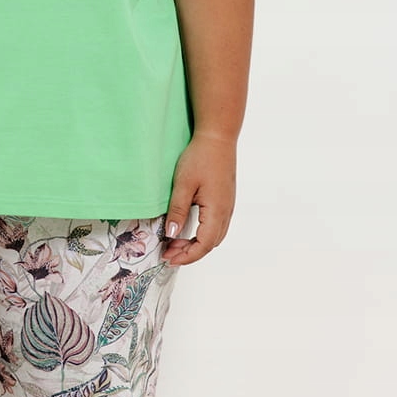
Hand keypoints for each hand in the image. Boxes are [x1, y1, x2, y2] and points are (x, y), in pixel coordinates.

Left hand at [163, 132, 236, 265]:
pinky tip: (189, 229)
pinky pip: (217, 226)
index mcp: (217, 211)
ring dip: (196, 244)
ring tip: (175, 243)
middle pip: (210, 244)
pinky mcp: (226, 201)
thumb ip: (178, 210)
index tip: (169, 258)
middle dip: (189, 253)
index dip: (187, 256)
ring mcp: (228, 207)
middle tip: (168, 252)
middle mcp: (226, 212)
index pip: (203, 245)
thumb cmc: (201, 157)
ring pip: (215, 236)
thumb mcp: (183, 184)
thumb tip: (172, 234)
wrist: (217, 138)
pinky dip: (203, 234)